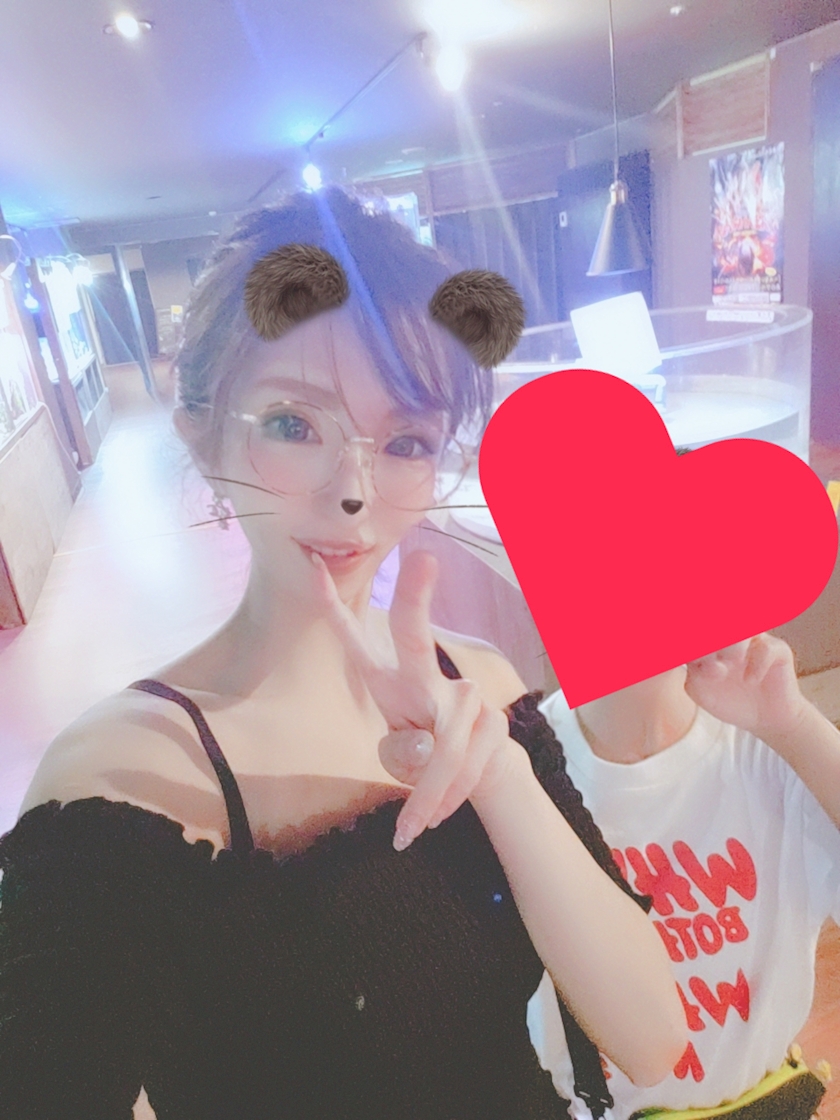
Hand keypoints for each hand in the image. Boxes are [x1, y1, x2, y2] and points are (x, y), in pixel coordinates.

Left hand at [310, 549, 514, 849]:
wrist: (485, 774)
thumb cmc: (428, 757)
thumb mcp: (400, 757)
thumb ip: (403, 754)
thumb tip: (426, 749)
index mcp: (389, 681)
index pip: (356, 642)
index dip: (333, 607)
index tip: (310, 566)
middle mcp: (424, 678)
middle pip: (417, 637)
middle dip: (417, 599)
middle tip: (424, 556)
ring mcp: (462, 695)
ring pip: (444, 744)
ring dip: (427, 795)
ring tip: (408, 832)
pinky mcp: (491, 720)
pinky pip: (466, 764)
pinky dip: (446, 799)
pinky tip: (430, 820)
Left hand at [684, 634, 806, 739]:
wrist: (764, 718)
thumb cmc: (730, 700)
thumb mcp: (700, 690)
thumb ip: (691, 671)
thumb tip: (692, 657)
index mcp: (709, 640)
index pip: (697, 628)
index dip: (690, 641)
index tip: (691, 663)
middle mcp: (732, 634)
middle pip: (718, 622)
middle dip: (707, 646)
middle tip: (704, 667)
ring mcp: (755, 639)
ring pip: (742, 630)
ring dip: (729, 648)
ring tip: (722, 672)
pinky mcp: (778, 650)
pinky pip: (766, 647)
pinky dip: (755, 665)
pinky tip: (750, 681)